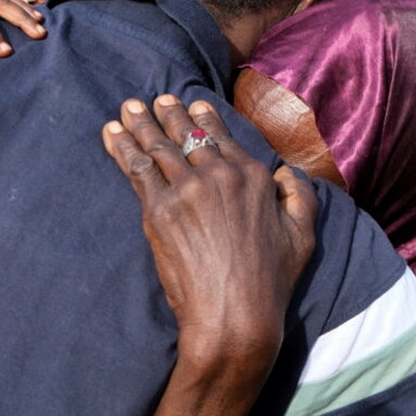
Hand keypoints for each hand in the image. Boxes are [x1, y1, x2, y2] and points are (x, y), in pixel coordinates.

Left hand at [102, 94, 316, 388]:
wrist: (235, 316)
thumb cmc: (271, 282)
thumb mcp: (303, 236)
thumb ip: (300, 196)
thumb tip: (286, 173)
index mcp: (254, 176)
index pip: (223, 136)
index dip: (205, 117)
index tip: (193, 103)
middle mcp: (220, 174)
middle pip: (188, 135)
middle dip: (169, 113)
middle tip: (155, 99)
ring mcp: (187, 189)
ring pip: (159, 146)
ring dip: (140, 123)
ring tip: (128, 107)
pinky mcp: (159, 210)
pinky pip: (137, 169)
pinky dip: (122, 147)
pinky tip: (112, 133)